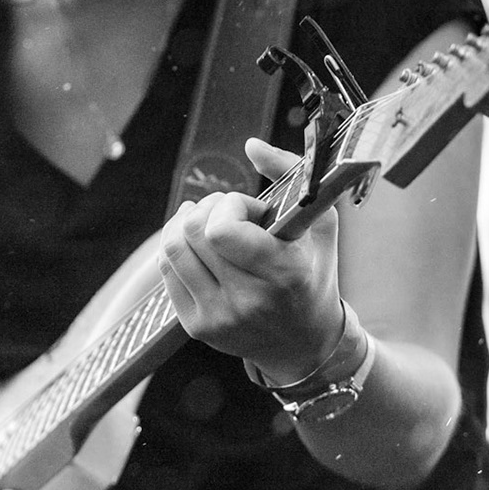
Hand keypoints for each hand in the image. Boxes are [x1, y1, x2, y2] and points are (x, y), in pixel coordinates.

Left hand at [156, 137, 345, 384]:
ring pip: (172, 250)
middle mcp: (247, 300)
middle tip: (228, 213)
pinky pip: (167, 271)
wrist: (305, 345)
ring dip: (185, 225)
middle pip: (191, 233)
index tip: (252, 210)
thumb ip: (292, 173)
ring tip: (208, 223)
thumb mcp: (320, 223)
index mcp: (283, 273)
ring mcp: (218, 317)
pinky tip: (199, 247)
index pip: (221, 230)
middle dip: (208, 209)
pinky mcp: (196, 326)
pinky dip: (178, 249)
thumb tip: (251, 144)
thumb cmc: (314, 273)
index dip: (229, 206)